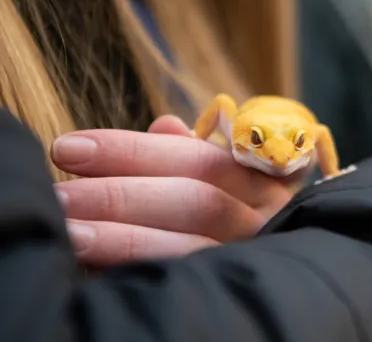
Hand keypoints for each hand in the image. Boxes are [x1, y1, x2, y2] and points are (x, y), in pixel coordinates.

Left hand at [51, 116, 305, 267]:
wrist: (271, 274)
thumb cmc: (228, 204)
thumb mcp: (218, 173)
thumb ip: (186, 150)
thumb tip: (163, 124)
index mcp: (261, 177)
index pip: (197, 157)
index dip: (131, 150)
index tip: (69, 147)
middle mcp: (263, 218)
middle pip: (195, 200)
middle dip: (119, 193)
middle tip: (58, 194)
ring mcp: (247, 257)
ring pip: (188, 246)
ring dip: (120, 237)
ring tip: (67, 231)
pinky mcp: (228, 289)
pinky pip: (180, 281)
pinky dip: (134, 271)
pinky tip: (92, 266)